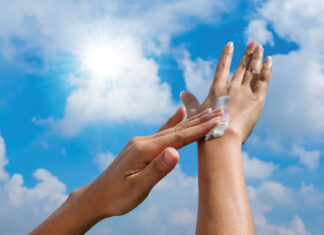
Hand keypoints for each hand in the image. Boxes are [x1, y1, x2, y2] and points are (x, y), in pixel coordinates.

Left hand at [69, 107, 222, 218]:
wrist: (96, 196)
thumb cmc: (117, 196)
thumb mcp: (138, 188)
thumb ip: (157, 169)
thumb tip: (175, 152)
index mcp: (144, 150)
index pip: (177, 138)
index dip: (198, 130)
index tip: (216, 121)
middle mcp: (142, 141)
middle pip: (176, 130)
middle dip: (199, 121)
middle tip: (219, 110)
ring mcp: (140, 142)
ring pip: (170, 130)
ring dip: (190, 121)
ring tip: (205, 111)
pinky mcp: (140, 147)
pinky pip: (161, 132)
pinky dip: (173, 123)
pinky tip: (179, 114)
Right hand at [180, 41, 271, 142]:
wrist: (222, 138)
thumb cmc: (206, 128)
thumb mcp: (195, 113)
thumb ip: (189, 101)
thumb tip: (182, 93)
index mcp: (217, 89)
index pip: (222, 67)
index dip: (226, 55)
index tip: (230, 44)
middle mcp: (232, 87)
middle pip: (241, 67)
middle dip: (247, 53)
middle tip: (253, 42)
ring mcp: (245, 92)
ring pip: (252, 71)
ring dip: (256, 58)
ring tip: (260, 46)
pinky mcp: (257, 100)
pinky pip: (263, 81)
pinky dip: (266, 70)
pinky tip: (268, 60)